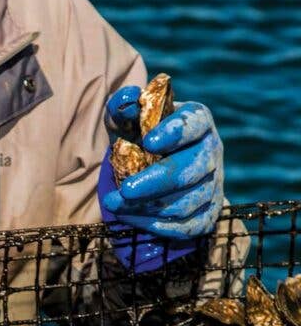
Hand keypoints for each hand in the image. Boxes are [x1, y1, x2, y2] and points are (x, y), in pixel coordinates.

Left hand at [101, 88, 223, 239]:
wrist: (152, 166)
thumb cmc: (139, 136)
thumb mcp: (127, 118)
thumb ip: (124, 106)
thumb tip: (127, 99)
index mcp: (197, 122)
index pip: (194, 123)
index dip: (175, 132)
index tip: (149, 141)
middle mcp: (211, 152)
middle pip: (191, 170)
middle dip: (155, 182)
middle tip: (124, 189)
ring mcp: (212, 185)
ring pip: (187, 202)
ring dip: (148, 207)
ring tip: (114, 203)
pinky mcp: (207, 214)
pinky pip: (187, 226)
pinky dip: (156, 225)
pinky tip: (129, 217)